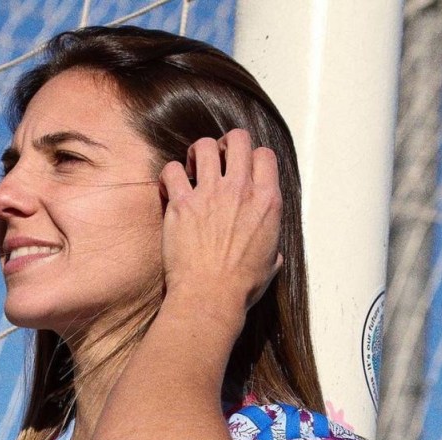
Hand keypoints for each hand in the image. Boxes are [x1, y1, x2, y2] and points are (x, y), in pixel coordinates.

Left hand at [158, 129, 282, 321]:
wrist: (210, 298)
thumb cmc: (240, 288)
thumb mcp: (270, 265)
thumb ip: (272, 247)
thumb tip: (273, 253)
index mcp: (267, 202)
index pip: (265, 155)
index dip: (253, 158)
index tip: (242, 170)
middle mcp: (241, 191)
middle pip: (238, 139)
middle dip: (226, 144)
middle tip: (216, 158)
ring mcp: (211, 194)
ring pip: (204, 146)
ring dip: (196, 153)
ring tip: (190, 169)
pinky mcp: (182, 205)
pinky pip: (170, 171)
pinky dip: (168, 176)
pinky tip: (169, 190)